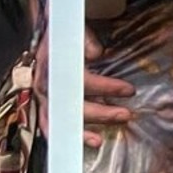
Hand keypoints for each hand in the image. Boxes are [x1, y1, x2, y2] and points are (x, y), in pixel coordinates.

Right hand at [32, 24, 134, 147]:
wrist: (47, 36)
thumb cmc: (65, 36)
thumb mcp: (76, 31)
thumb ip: (86, 41)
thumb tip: (96, 53)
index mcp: (55, 66)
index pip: (84, 81)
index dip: (107, 88)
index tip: (129, 90)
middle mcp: (46, 86)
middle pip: (74, 106)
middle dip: (101, 113)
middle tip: (125, 115)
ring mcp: (43, 98)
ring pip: (59, 122)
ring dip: (80, 131)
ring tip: (98, 141)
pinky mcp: (43, 106)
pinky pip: (50, 127)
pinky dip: (65, 136)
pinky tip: (84, 141)